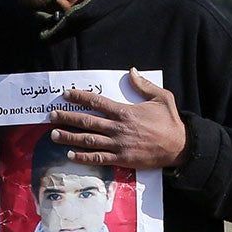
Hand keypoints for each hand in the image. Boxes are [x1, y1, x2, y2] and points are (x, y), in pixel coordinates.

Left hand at [52, 69, 188, 171]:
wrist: (180, 147)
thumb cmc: (170, 122)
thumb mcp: (161, 97)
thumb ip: (144, 85)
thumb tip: (132, 71)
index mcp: (125, 111)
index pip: (96, 101)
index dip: (79, 97)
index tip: (66, 94)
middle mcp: (118, 128)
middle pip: (86, 121)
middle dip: (67, 117)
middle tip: (52, 116)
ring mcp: (118, 145)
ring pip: (88, 140)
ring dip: (69, 137)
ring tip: (53, 134)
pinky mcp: (122, 159)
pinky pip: (98, 158)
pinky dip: (83, 156)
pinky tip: (70, 154)